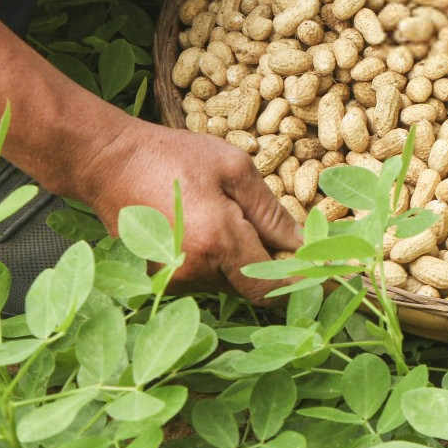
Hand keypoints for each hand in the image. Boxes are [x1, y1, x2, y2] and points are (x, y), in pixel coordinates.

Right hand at [75, 119, 300, 304]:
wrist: (107, 163)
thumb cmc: (173, 157)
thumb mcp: (234, 170)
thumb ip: (271, 213)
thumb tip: (304, 246)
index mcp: (219, 243)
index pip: (276, 286)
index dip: (310, 289)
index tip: (340, 288)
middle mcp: (196, 272)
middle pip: (256, 287)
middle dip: (281, 269)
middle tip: (306, 248)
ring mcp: (176, 280)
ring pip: (233, 282)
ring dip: (250, 262)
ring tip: (244, 221)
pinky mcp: (163, 279)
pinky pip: (210, 277)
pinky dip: (225, 259)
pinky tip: (218, 226)